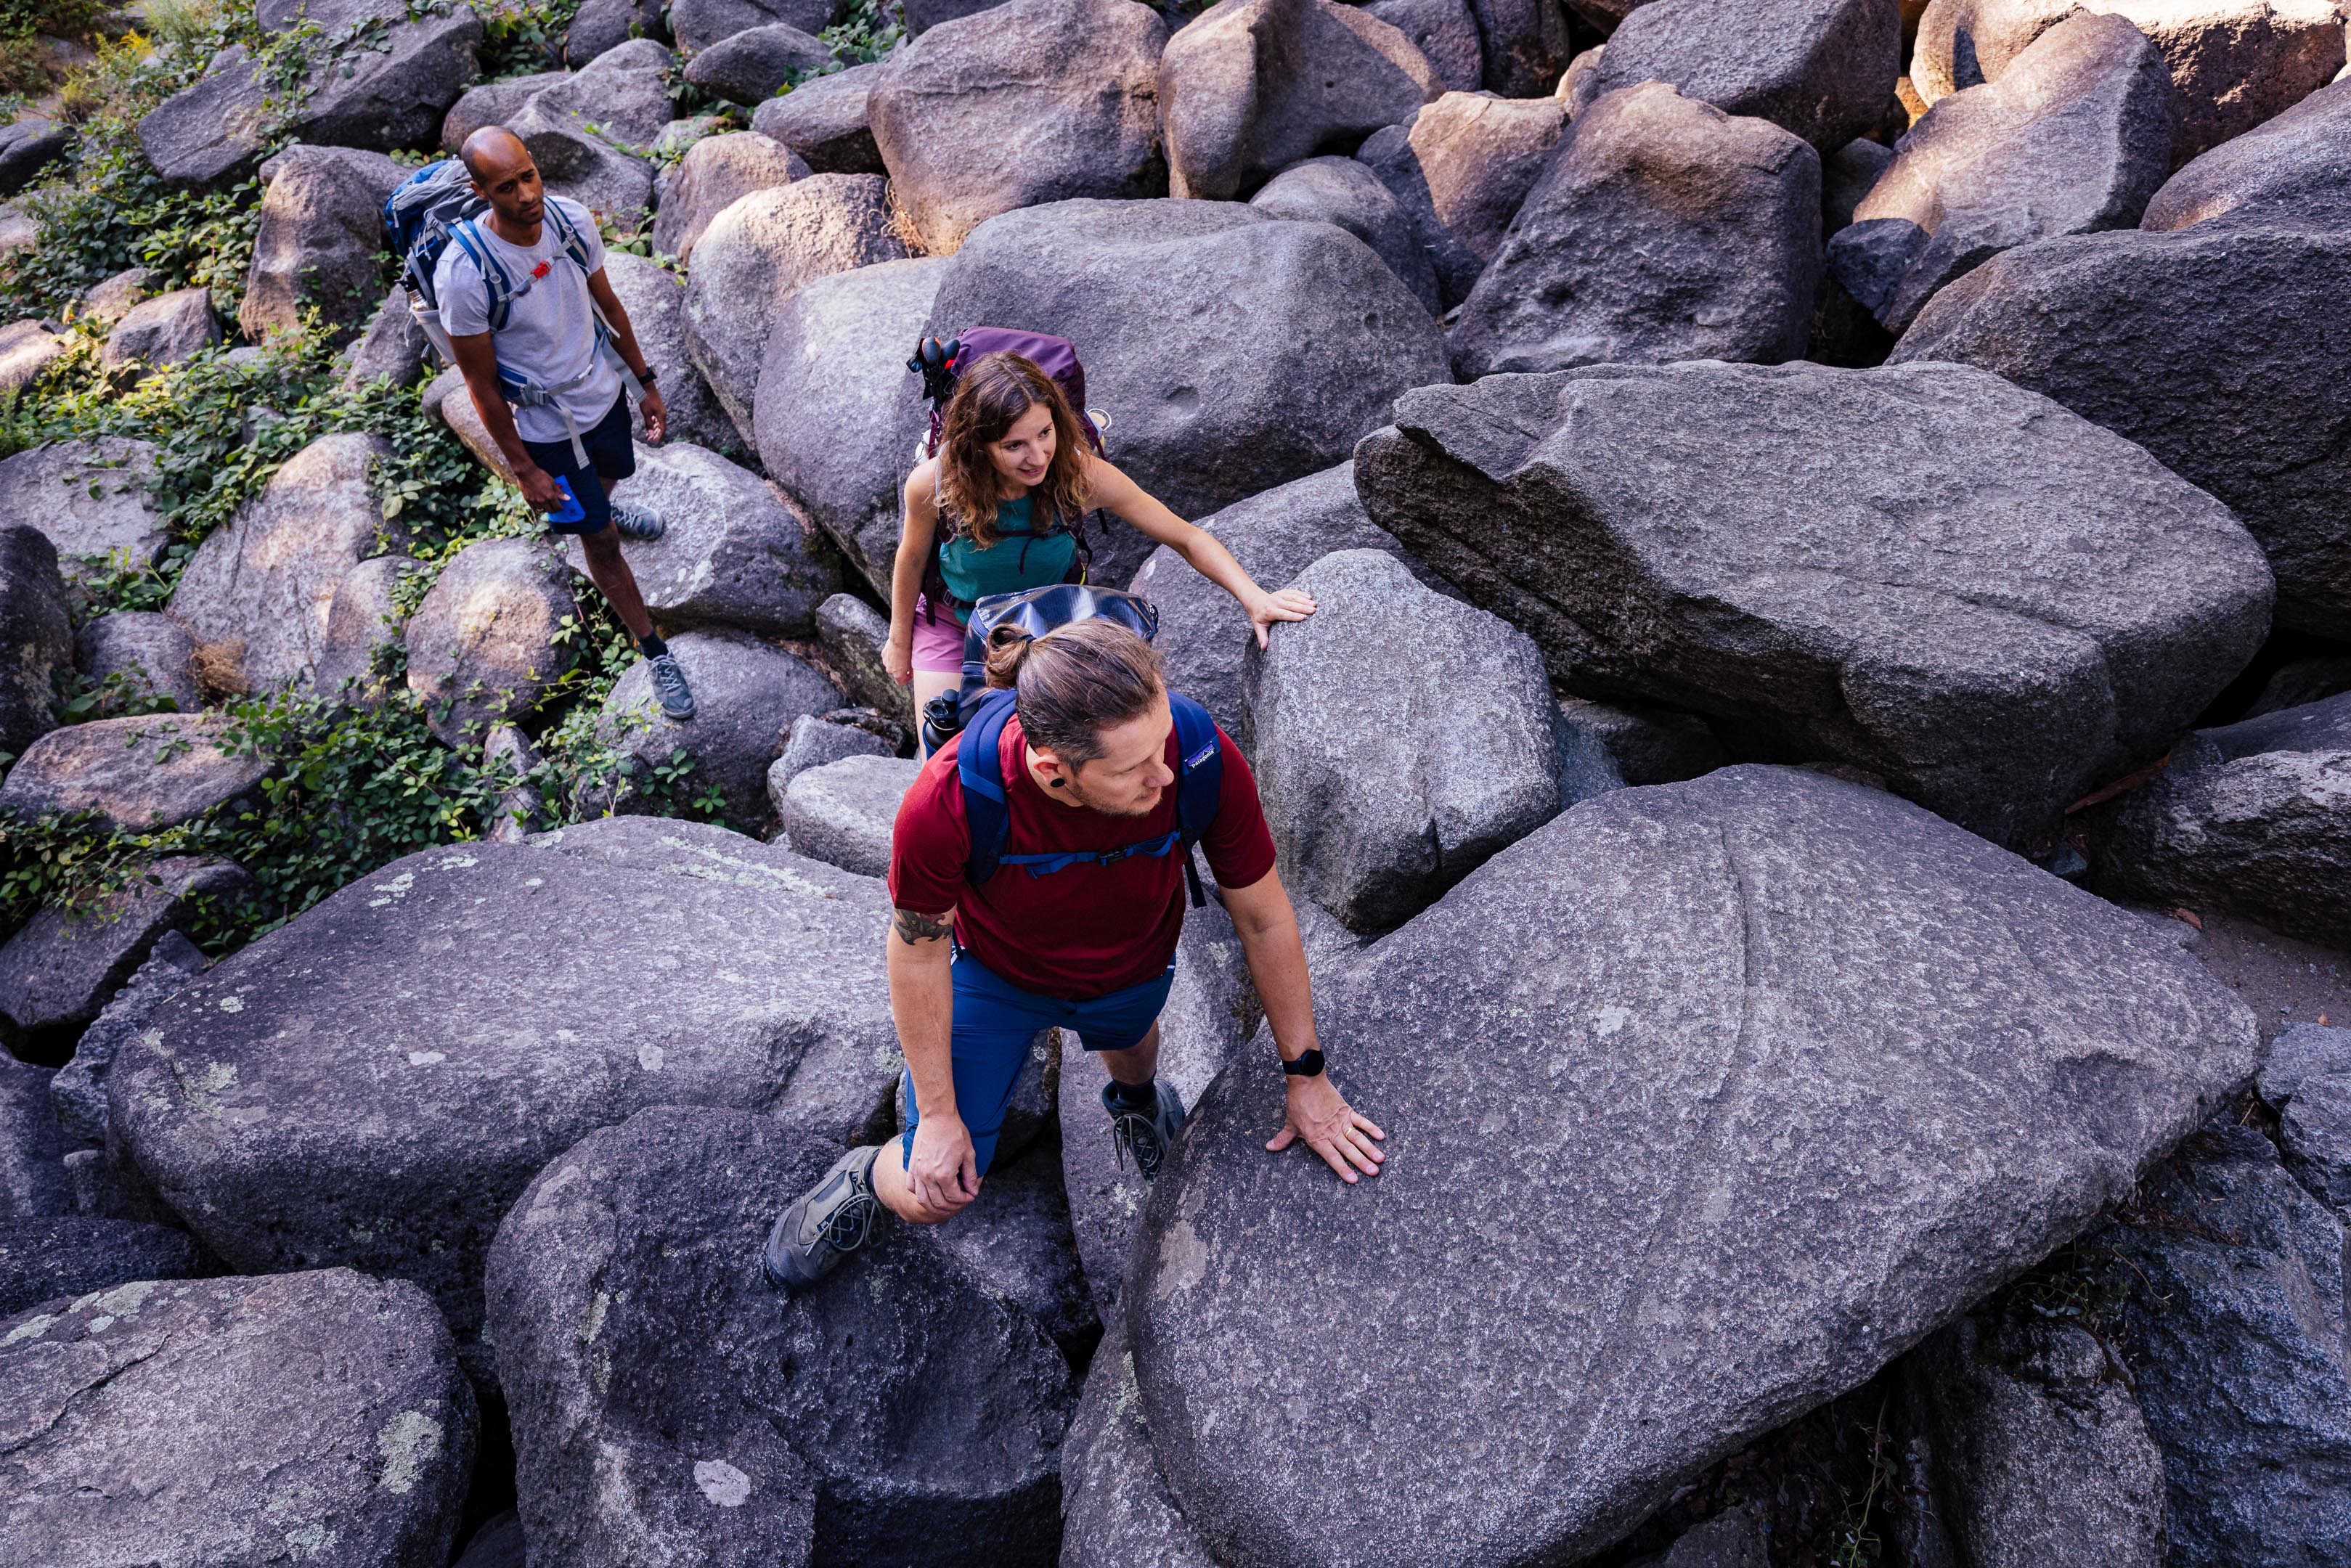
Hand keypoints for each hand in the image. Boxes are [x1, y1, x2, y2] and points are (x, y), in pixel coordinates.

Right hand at [514, 461, 565, 516]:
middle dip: (554, 510)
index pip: (557, 507)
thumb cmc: (540, 475)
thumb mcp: (552, 482)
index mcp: (550, 496)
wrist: (526, 473)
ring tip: (547, 505)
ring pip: (542, 510)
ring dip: (545, 508)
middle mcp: (543, 500)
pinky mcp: (528, 500)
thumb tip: (568, 498)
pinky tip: (539, 504)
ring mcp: (535, 501)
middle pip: (550, 510)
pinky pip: (534, 508)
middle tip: (554, 507)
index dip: (560, 508)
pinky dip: (537, 507)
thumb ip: (559, 492)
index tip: (561, 507)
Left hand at [638, 384, 666, 444]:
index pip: (662, 430)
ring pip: (658, 423)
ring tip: (648, 434)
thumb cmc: (647, 399)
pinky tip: (649, 424)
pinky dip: (653, 423)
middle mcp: (662, 414)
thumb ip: (649, 425)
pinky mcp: (657, 408)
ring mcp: (660, 411)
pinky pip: (656, 418)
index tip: (653, 441)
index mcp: (662, 416)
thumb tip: (651, 435)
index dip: (658, 436)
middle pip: (661, 427)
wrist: (646, 387)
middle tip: (649, 439)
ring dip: (654, 429)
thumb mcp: (646, 413)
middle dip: (655, 434)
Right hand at [882, 635, 913, 686]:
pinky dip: (892, 656)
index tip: (909, 674)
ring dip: (896, 663)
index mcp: (898, 675)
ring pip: (891, 666)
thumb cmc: (909, 652)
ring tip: (902, 656)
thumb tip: (911, 674)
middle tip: (907, 664)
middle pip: (896, 674)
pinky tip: (897, 651)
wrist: (900, 640)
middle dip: (901, 670)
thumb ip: (911, 672)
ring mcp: (885, 662)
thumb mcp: (913, 664)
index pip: (901, 683)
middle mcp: (890, 670)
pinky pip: (888, 658)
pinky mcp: (883, 655)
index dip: (906, 679)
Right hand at [907, 1113, 979, 1216]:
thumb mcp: (969, 1154)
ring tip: (944, 1205)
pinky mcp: (911, 1167)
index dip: (965, 1199)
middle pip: (938, 1203)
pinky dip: (919, 1195)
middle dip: (952, 1206)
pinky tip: (928, 1193)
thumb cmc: (954, 1132)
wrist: (937, 1116)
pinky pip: (911, 1188)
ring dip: (934, 1207)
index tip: (970, 1196)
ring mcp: (918, 1172)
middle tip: (960, 1201)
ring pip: (923, 1200)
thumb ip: (970, 1176)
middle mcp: (928, 1177)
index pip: (954, 1197)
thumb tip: (973, 1192)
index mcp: (944, 1174)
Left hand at [1246, 587, 1317, 648]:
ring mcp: (1279, 595)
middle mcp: (1275, 602)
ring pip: (1293, 597)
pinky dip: (1301, 593)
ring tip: (1314, 604)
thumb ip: (1262, 637)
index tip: (1303, 618)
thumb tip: (1264, 648)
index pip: (1283, 614)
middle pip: (1291, 605)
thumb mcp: (1258, 627)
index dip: (1293, 616)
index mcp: (1270, 611)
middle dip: (1303, 607)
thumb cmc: (1259, 616)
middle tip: (1313, 610)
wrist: (1255, 601)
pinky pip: (1293, 592)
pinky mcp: (1283, 592)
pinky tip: (1309, 596)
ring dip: (1304, 600)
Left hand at [1266, 1072, 1384, 1182]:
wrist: (1306, 1081)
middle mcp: (1331, 1132)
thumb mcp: (1290, 1123)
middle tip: (1374, 1172)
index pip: (1332, 1157)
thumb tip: (1270, 1148)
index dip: (1343, 1169)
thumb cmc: (1297, 1103)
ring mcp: (1340, 1121)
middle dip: (1362, 1162)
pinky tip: (1381, 1136)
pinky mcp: (1346, 1110)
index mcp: (1317, 1138)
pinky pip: (1361, 1121)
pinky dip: (1371, 1128)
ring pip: (1357, 1138)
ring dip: (1370, 1148)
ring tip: (1380, 1159)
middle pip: (1349, 1150)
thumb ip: (1283, 1139)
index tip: (1354, 1180)